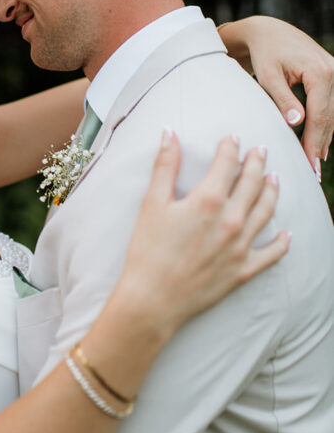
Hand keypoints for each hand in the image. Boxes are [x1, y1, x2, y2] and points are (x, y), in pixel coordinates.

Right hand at [121, 132, 290, 337]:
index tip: (233, 138)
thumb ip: (164, 166)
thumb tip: (169, 133)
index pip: (226, 164)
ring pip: (266, 211)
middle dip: (257, 163)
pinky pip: (271, 254)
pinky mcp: (243, 270)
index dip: (231, 147)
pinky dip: (281, 243)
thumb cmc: (147, 251)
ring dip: (272, 191)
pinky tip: (286, 235)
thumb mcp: (151, 203)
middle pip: (252, 183)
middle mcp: (231, 220)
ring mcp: (240, 246)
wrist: (152, 299)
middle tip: (261, 151)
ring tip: (274, 179)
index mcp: (208, 200)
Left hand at [221, 16, 333, 173]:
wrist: (269, 32)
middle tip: (312, 171)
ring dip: (325, 137)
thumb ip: (283, 100)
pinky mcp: (333, 74)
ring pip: (333, 113)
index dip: (313, 142)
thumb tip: (298, 123)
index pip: (319, 116)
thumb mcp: (268, 77)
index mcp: (320, 72)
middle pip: (329, 117)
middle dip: (320, 144)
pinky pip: (332, 105)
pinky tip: (318, 142)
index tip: (307, 164)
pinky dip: (325, 124)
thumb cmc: (265, 54)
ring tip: (314, 161)